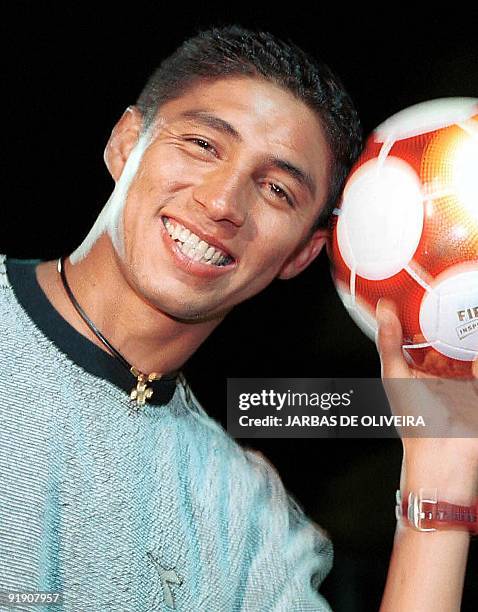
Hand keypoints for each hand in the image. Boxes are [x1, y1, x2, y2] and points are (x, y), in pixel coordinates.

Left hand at [375, 298, 477, 499]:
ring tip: (468, 294)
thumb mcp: (396, 376)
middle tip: (454, 279)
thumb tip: (384, 308)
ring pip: (470, 341)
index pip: (426, 327)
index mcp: (424, 361)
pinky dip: (477, 347)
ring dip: (471, 323)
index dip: (425, 306)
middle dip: (454, 309)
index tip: (424, 280)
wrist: (442, 456)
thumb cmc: (413, 420)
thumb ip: (390, 343)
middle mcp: (447, 364)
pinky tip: (477, 320)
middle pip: (453, 330)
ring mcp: (467, 371)